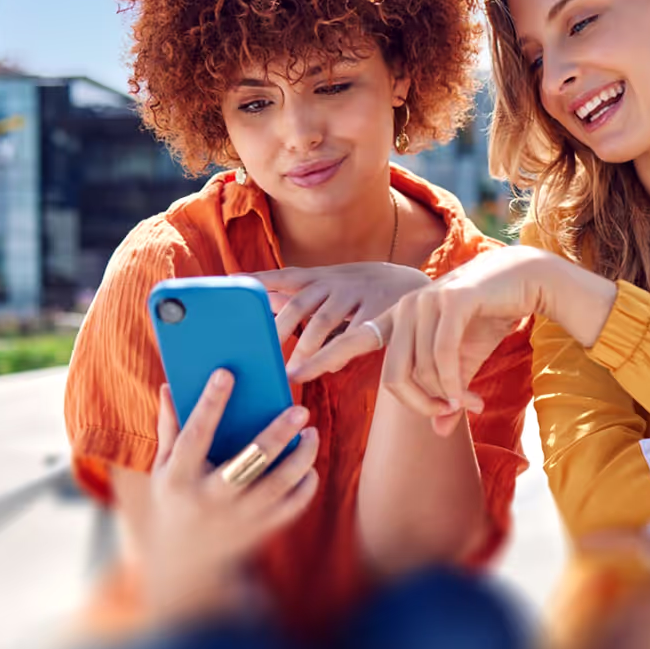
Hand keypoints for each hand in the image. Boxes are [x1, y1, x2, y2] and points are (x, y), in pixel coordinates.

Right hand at [125, 369, 321, 618]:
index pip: (194, 436)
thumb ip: (169, 427)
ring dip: (300, 458)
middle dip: (276, 435)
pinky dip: (304, 487)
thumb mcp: (163, 467)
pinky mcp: (258, 531)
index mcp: (179, 479)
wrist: (184, 560)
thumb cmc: (175, 498)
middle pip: (248, 463)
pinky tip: (309, 465)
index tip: (226, 373)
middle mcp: (209, 500)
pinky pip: (290, 508)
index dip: (209, 404)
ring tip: (311, 433)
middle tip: (300, 410)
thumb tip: (169, 385)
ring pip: (278, 486)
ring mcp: (237, 519)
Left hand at [256, 262, 432, 368]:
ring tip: (292, 372)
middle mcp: (337, 281)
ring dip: (305, 348)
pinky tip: (326, 369)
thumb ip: (300, 295)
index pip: (286, 276)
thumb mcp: (333, 286)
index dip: (261, 279)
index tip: (233, 282)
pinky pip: (353, 335)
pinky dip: (338, 353)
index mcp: (323, 277)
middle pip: (300, 303)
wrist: (417, 286)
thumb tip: (263, 300)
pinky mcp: (380, 310)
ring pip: (324, 321)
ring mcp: (359, 294)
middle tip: (261, 352)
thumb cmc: (363, 291)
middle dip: (279, 328)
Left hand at [293, 245, 596, 433]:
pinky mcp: (452, 301)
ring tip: (470, 406)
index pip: (352, 342)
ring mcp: (425, 303)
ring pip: (420, 371)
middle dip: (419, 406)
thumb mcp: (464, 364)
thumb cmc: (489, 319)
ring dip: (446, 398)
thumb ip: (447, 394)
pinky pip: (442, 357)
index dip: (322, 356)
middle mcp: (404, 308)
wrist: (524, 279)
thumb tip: (440, 432)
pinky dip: (455, 386)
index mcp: (396, 319)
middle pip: (392, 376)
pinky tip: (469, 400)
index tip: (295, 375)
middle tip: (445, 417)